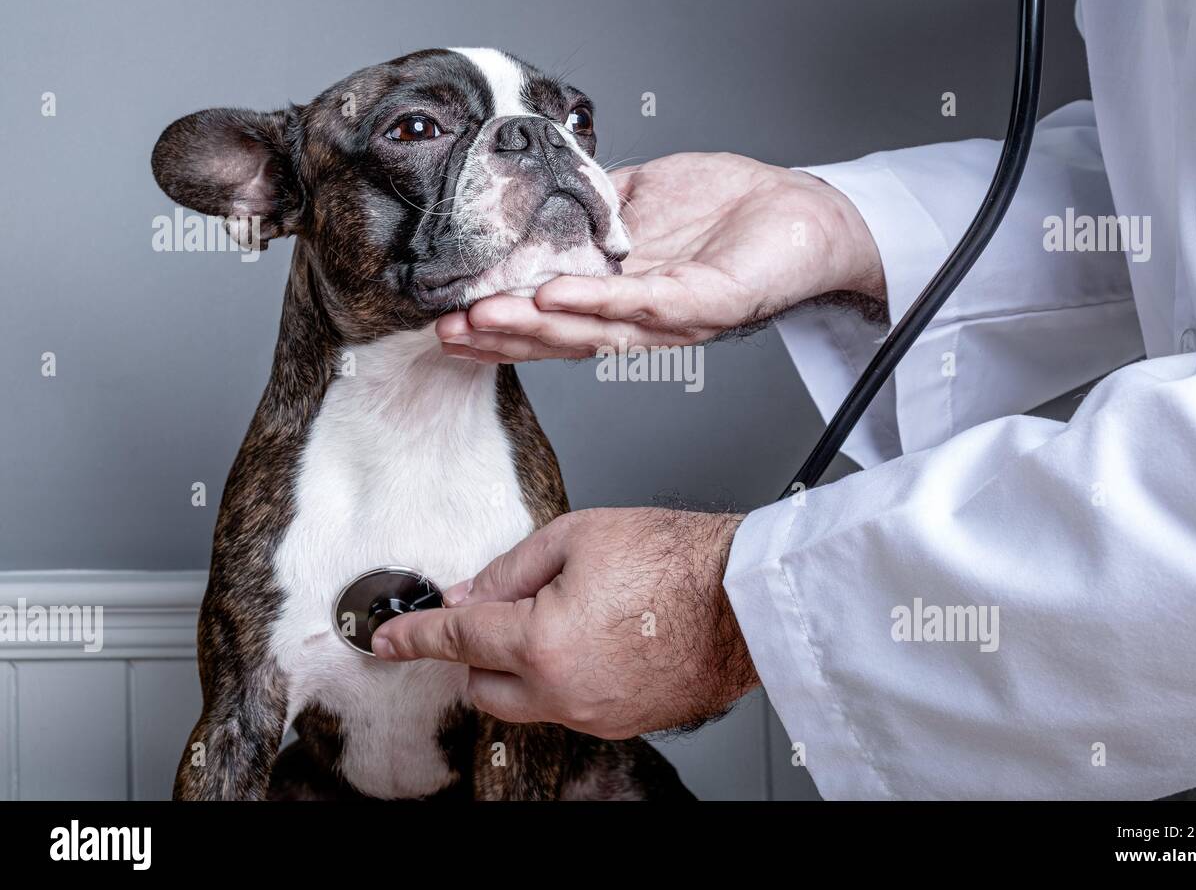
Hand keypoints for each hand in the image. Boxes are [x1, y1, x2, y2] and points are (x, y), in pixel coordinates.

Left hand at [370, 508, 758, 738]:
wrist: (743, 598)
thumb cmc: (677, 561)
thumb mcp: (577, 536)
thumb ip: (510, 569)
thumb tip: (470, 593)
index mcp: (543, 642)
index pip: (457, 639)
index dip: (414, 637)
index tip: (388, 641)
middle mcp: (563, 691)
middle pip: (483, 686)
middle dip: (478, 652)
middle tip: (505, 611)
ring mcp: (595, 714)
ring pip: (527, 702)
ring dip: (524, 667)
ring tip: (569, 616)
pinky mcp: (623, 722)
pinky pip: (570, 706)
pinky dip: (565, 678)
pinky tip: (598, 639)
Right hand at [435, 152, 881, 361]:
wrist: (800, 210)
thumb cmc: (728, 208)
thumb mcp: (638, 197)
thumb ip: (588, 203)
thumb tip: (534, 190)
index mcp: (619, 295)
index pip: (551, 315)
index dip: (500, 322)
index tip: (448, 318)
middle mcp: (640, 318)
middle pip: (563, 336)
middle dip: (503, 334)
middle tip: (451, 328)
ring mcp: (673, 317)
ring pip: (595, 331)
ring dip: (536, 327)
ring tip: (485, 317)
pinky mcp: (708, 303)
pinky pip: (647, 306)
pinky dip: (600, 301)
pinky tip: (556, 292)